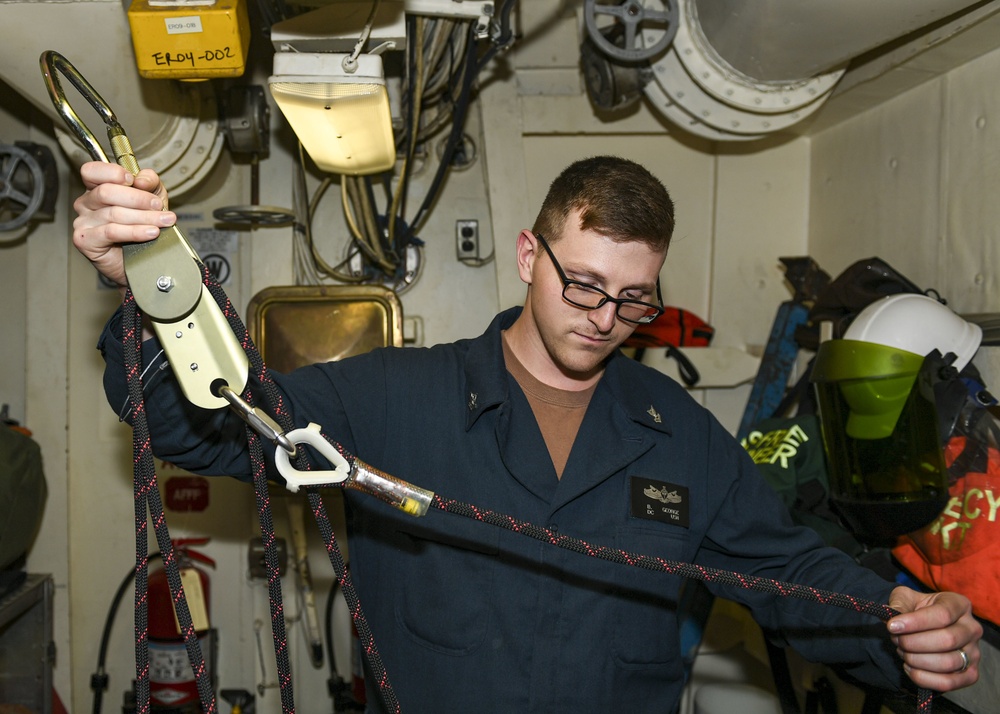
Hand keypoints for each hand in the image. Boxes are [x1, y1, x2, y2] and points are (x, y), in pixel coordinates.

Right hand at [72, 162, 175, 287]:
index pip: (92, 171)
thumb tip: (141, 179)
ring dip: (144, 217)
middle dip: (138, 199)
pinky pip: (111, 232)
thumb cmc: (143, 228)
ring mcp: (83, 222)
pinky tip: (151, 233)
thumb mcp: (153, 198)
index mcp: (97, 188)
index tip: (133, 180)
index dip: (112, 173)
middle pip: (106, 192)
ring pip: (113, 213)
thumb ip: (150, 183)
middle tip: (159, 206)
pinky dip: (134, 231)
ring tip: (164, 221)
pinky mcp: (85, 240)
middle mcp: (86, 203)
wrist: (142, 262)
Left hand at [887, 586, 981, 691]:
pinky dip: (923, 678)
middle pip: (947, 640)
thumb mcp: (905, 598)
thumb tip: (892, 618)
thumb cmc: (916, 610)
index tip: (892, 626)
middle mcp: (972, 629)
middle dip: (914, 642)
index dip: (915, 622)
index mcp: (959, 605)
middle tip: (896, 640)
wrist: (926, 627)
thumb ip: (898, 603)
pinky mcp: (970, 674)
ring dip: (917, 660)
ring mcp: (974, 653)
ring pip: (947, 663)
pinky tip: (909, 667)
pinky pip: (948, 683)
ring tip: (902, 652)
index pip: (942, 615)